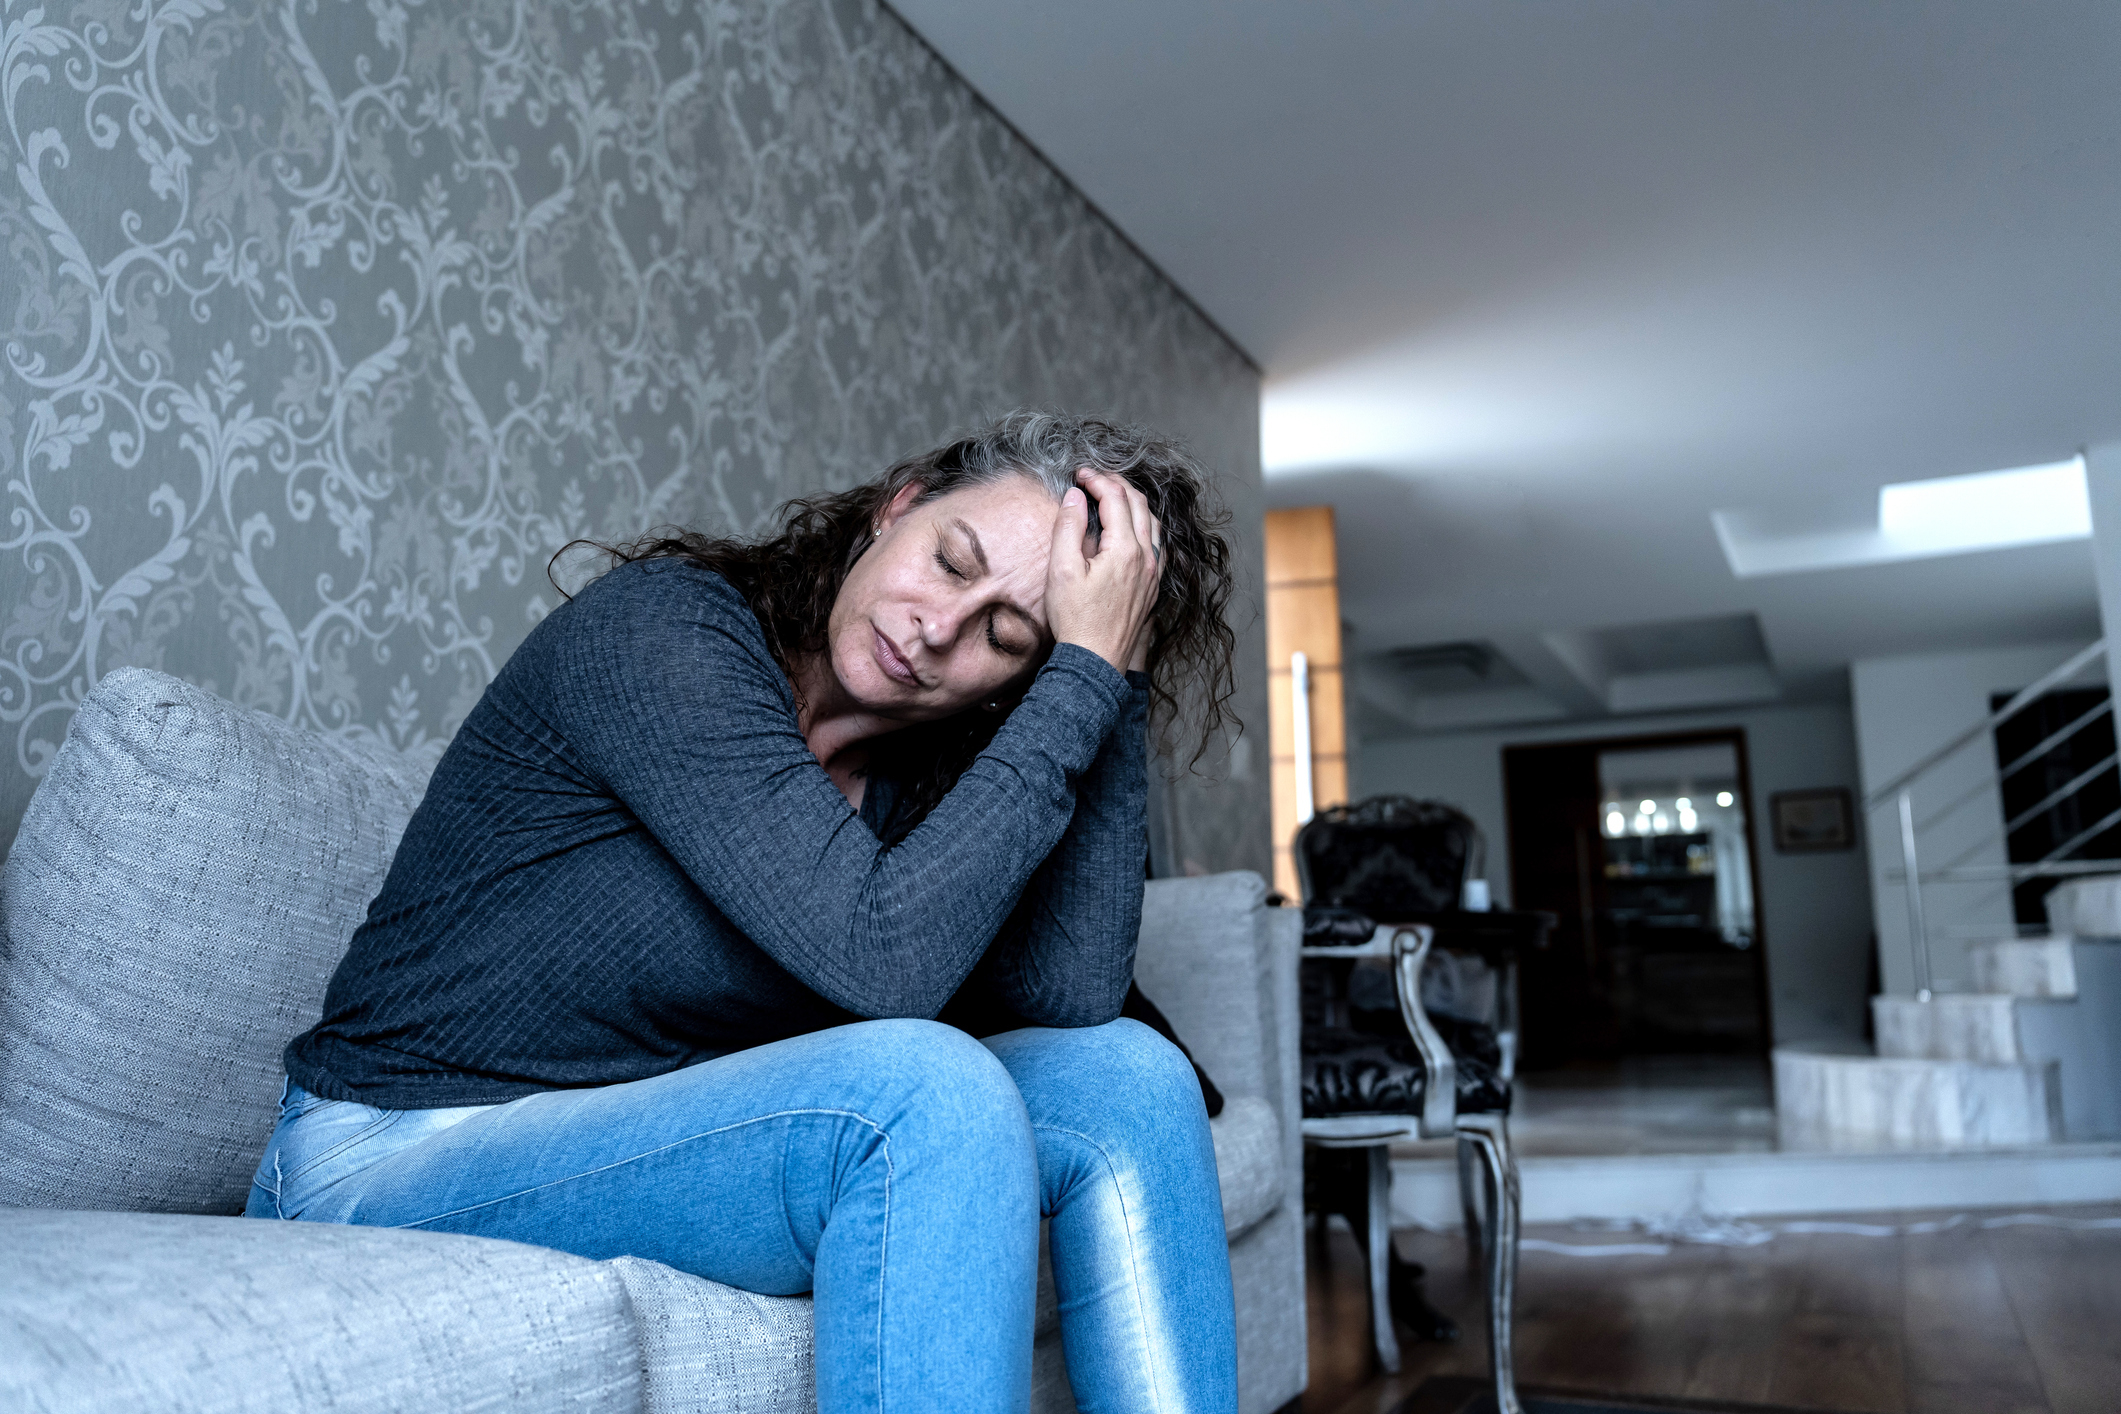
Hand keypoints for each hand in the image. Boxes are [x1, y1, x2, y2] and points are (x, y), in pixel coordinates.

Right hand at [1045, 468, 1161, 674]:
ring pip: (1153, 523)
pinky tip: (1133, 529)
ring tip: (1113, 496)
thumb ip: (1069, 527)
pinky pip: (1158, 544)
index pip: (1115, 498)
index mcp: (1125, 549)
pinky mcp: (1153, 587)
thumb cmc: (1076, 619)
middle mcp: (1147, 557)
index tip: (1078, 474)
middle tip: (1094, 479)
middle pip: (1139, 504)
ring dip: (1134, 503)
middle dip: (1116, 484)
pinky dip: (1145, 526)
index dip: (1096, 480)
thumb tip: (1075, 496)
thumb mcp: (1062, 570)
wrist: (1096, 660)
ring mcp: (1154, 573)